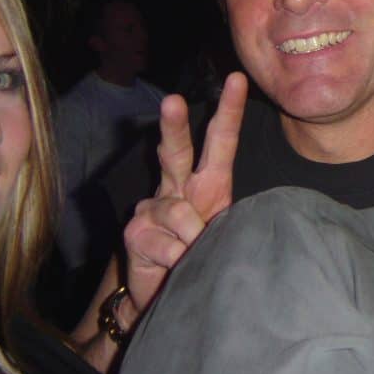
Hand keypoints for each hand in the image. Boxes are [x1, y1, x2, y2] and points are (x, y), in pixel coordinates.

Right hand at [124, 72, 246, 313]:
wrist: (166, 293)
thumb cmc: (202, 255)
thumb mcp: (222, 234)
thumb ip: (217, 221)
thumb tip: (197, 226)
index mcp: (207, 182)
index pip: (220, 142)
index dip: (229, 111)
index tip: (237, 80)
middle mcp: (177, 186)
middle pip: (176, 150)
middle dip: (173, 126)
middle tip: (173, 101)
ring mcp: (152, 207)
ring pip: (177, 212)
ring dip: (193, 240)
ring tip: (194, 255)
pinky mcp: (135, 231)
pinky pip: (164, 242)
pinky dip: (177, 258)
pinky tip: (175, 265)